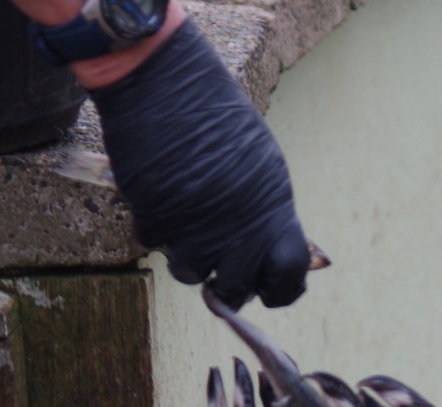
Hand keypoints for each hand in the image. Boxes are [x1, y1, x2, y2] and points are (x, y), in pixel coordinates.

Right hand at [89, 18, 309, 307]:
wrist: (166, 81)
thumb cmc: (215, 116)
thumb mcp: (261, 161)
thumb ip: (267, 211)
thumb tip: (268, 256)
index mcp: (273, 206)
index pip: (288, 274)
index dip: (278, 290)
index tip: (265, 290)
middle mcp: (239, 223)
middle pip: (235, 287)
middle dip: (225, 284)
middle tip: (216, 269)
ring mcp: (197, 223)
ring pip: (190, 272)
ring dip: (185, 254)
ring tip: (185, 221)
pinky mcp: (157, 216)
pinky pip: (153, 244)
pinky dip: (154, 226)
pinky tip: (159, 194)